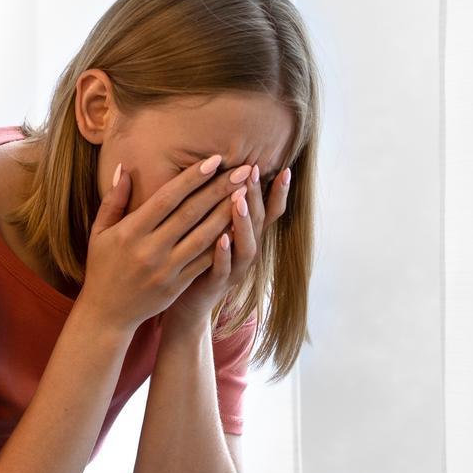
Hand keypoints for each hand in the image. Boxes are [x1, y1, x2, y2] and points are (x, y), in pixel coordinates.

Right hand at [77, 154, 255, 332]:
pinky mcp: (177, 286)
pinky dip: (222, 244)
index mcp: (131, 231)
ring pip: (203, 237)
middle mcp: (149, 249)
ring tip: (246, 193)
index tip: (214, 160)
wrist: (106, 314)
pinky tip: (238, 226)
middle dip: (219, 189)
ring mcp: (165, 269)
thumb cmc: (102, 267)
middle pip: (191, 213)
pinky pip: (204, 261)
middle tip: (242, 170)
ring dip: (227, 213)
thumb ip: (113, 200)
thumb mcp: (100, 232)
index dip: (193, 178)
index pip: (167, 198)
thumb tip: (123, 168)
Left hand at [163, 163, 289, 328]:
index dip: (279, 193)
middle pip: (259, 223)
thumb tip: (226, 170)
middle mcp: (248, 252)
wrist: (188, 303)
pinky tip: (220, 238)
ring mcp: (235, 270)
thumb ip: (223, 206)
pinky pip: (223, 269)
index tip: (285, 169)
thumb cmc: (200, 258)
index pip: (269, 212)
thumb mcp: (215, 229)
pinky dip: (223, 254)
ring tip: (239, 201)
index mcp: (248, 237)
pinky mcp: (216, 285)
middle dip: (257, 196)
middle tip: (253, 170)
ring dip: (244, 223)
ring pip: (247, 247)